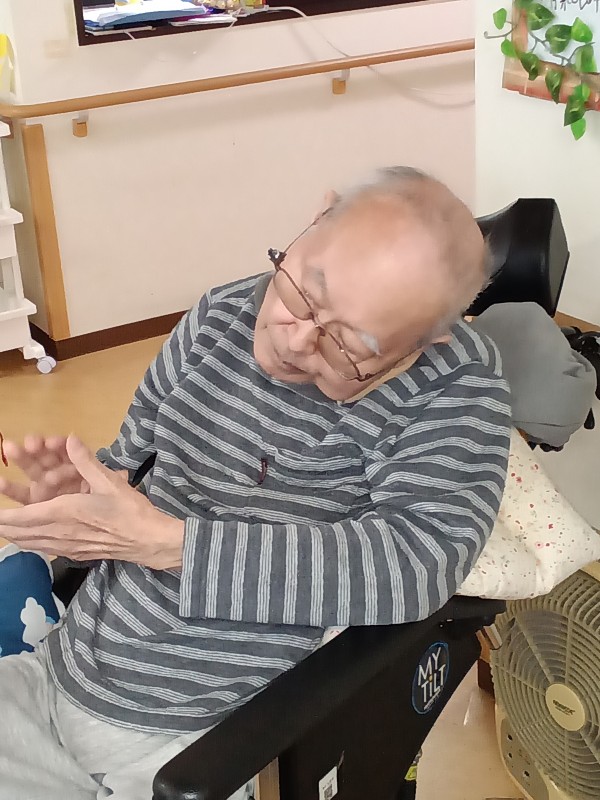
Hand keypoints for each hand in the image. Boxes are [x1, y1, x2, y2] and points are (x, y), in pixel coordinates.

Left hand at [0, 436, 183, 569]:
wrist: (147, 541)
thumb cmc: (130, 511)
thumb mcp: (109, 481)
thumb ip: (86, 461)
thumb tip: (70, 438)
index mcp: (65, 513)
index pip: (22, 517)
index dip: (2, 516)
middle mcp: (60, 533)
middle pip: (20, 533)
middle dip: (4, 524)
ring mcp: (66, 546)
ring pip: (30, 543)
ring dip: (14, 534)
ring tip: (5, 526)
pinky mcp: (74, 553)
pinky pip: (43, 549)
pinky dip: (30, 542)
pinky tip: (31, 537)